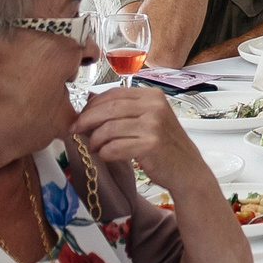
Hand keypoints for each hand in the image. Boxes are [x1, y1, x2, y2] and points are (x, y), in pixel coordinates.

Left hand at [73, 84, 212, 197]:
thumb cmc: (165, 145)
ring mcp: (154, 125)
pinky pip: (115, 147)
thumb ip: (125, 108)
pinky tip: (105, 155)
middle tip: (76, 130)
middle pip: (108, 108)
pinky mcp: (150, 145)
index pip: (114, 93)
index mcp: (153, 96)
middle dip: (86, 120)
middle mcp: (155, 107)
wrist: (187, 169)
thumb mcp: (149, 119)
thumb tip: (91, 99)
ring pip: (109, 128)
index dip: (92, 104)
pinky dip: (105, 152)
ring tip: (94, 147)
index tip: (81, 116)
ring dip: (95, 140)